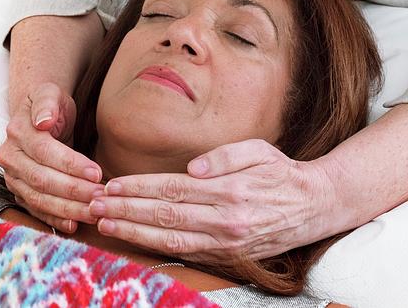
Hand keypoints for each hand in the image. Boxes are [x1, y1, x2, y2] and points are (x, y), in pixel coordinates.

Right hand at [0, 82, 103, 233]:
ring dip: (68, 209)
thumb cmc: (51, 103)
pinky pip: (37, 211)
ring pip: (39, 199)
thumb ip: (47, 102)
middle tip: (100, 197)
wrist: (41, 116)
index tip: (97, 172)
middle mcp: (10, 158)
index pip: (45, 152)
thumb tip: (44, 121)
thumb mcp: (50, 92)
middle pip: (42, 180)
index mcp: (17, 132)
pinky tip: (75, 224)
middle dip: (74, 191)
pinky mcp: (20, 193)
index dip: (71, 164)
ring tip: (94, 212)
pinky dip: (56, 219)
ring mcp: (13, 178)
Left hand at [88, 139, 335, 262]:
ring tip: (106, 225)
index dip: (139, 189)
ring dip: (134, 233)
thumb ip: (225, 156)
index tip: (112, 186)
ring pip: (170, 240)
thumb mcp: (258, 151)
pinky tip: (136, 241)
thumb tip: (193, 167)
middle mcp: (225, 222)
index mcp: (230, 192)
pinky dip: (157, 248)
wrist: (313, 207)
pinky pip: (186, 253)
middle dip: (126, 212)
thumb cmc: (281, 172)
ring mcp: (225, 244)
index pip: (173, 190)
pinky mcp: (227, 256)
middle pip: (164, 217)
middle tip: (94, 207)